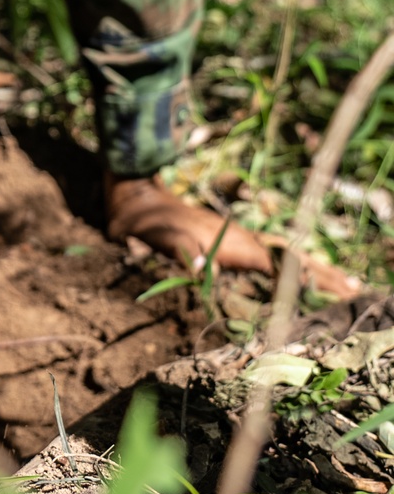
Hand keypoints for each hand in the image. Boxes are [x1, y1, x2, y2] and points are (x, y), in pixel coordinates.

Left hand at [104, 171, 359, 298]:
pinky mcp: (232, 243)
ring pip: (286, 256)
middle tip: (355, 289)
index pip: (276, 263)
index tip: (329, 291)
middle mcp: (242, 239)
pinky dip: (294, 266)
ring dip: (315, 270)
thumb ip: (177, 248)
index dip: (301, 278)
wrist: (137, 201)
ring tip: (348, 284)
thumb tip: (195, 265)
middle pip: (291, 257)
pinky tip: (305, 276)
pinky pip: (272, 257)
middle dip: (322, 273)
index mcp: (232, 242)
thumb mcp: (158, 235)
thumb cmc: (147, 222)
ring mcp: (239, 240)